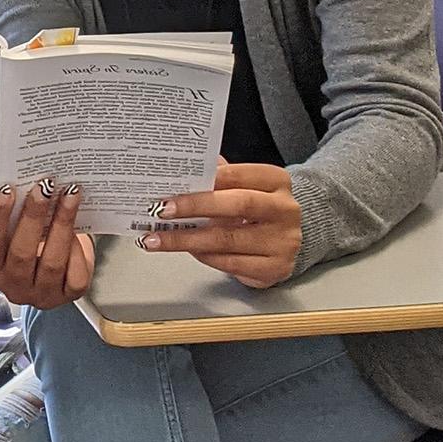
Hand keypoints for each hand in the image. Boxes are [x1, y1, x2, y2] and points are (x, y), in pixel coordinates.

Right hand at [0, 178, 93, 309]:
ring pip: (52, 262)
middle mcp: (14, 287)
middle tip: (44, 188)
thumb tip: (25, 184)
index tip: (8, 190)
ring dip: (62, 224)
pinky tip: (79, 229)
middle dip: (34, 216)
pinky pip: (75, 276)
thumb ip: (14, 218)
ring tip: (69, 196)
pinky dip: (78, 250)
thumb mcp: (15, 233)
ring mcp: (41, 294)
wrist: (58, 265)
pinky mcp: (68, 296)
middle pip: (22, 253)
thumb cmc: (32, 245)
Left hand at [138, 164, 300, 287]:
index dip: (206, 179)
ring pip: (228, 239)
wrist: (285, 240)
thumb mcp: (243, 188)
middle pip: (238, 205)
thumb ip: (216, 179)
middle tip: (161, 210)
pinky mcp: (275, 268)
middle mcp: (284, 210)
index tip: (175, 184)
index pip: (238, 175)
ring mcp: (283, 241)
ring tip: (157, 239)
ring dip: (186, 239)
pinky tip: (187, 251)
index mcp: (276, 181)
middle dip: (195, 206)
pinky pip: (231, 263)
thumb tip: (176, 174)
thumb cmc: (256, 210)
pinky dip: (205, 257)